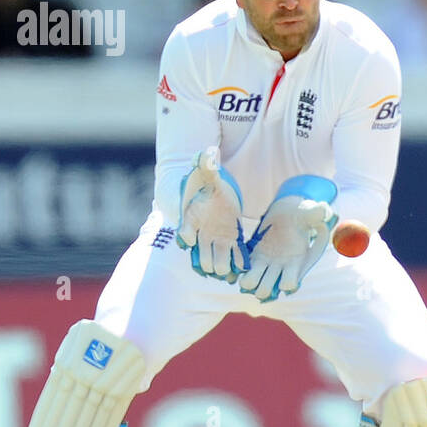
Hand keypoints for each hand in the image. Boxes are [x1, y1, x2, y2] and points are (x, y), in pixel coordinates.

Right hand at [176, 151, 247, 281]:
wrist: (214, 193)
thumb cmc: (207, 184)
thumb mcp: (208, 174)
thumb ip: (207, 165)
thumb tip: (208, 151)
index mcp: (191, 219)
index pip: (184, 230)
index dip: (185, 236)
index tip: (187, 240)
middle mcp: (200, 233)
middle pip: (200, 251)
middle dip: (206, 260)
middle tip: (215, 268)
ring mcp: (215, 240)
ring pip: (216, 259)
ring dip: (221, 267)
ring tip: (228, 276)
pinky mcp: (231, 241)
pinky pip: (234, 256)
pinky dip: (237, 264)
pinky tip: (243, 271)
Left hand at [238, 195, 335, 301]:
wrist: (288, 213)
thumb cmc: (302, 214)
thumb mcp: (309, 212)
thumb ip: (317, 213)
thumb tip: (324, 210)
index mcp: (296, 263)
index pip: (289, 284)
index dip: (284, 282)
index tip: (281, 269)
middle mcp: (280, 268)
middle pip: (266, 291)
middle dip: (261, 287)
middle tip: (258, 273)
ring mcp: (266, 265)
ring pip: (253, 286)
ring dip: (248, 281)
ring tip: (247, 270)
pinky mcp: (253, 257)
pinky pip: (243, 272)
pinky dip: (239, 271)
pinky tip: (239, 261)